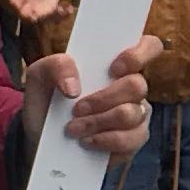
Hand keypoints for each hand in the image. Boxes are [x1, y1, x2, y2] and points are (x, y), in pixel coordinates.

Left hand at [24, 30, 158, 165]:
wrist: (40, 137)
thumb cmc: (47, 100)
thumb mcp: (40, 76)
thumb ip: (55, 66)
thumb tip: (74, 87)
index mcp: (116, 65)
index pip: (149, 47)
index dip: (138, 54)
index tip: (114, 68)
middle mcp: (132, 88)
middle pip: (137, 86)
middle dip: (103, 99)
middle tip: (77, 108)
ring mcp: (136, 115)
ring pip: (131, 114)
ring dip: (98, 122)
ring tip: (74, 128)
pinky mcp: (133, 141)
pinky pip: (129, 140)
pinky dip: (104, 141)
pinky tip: (86, 141)